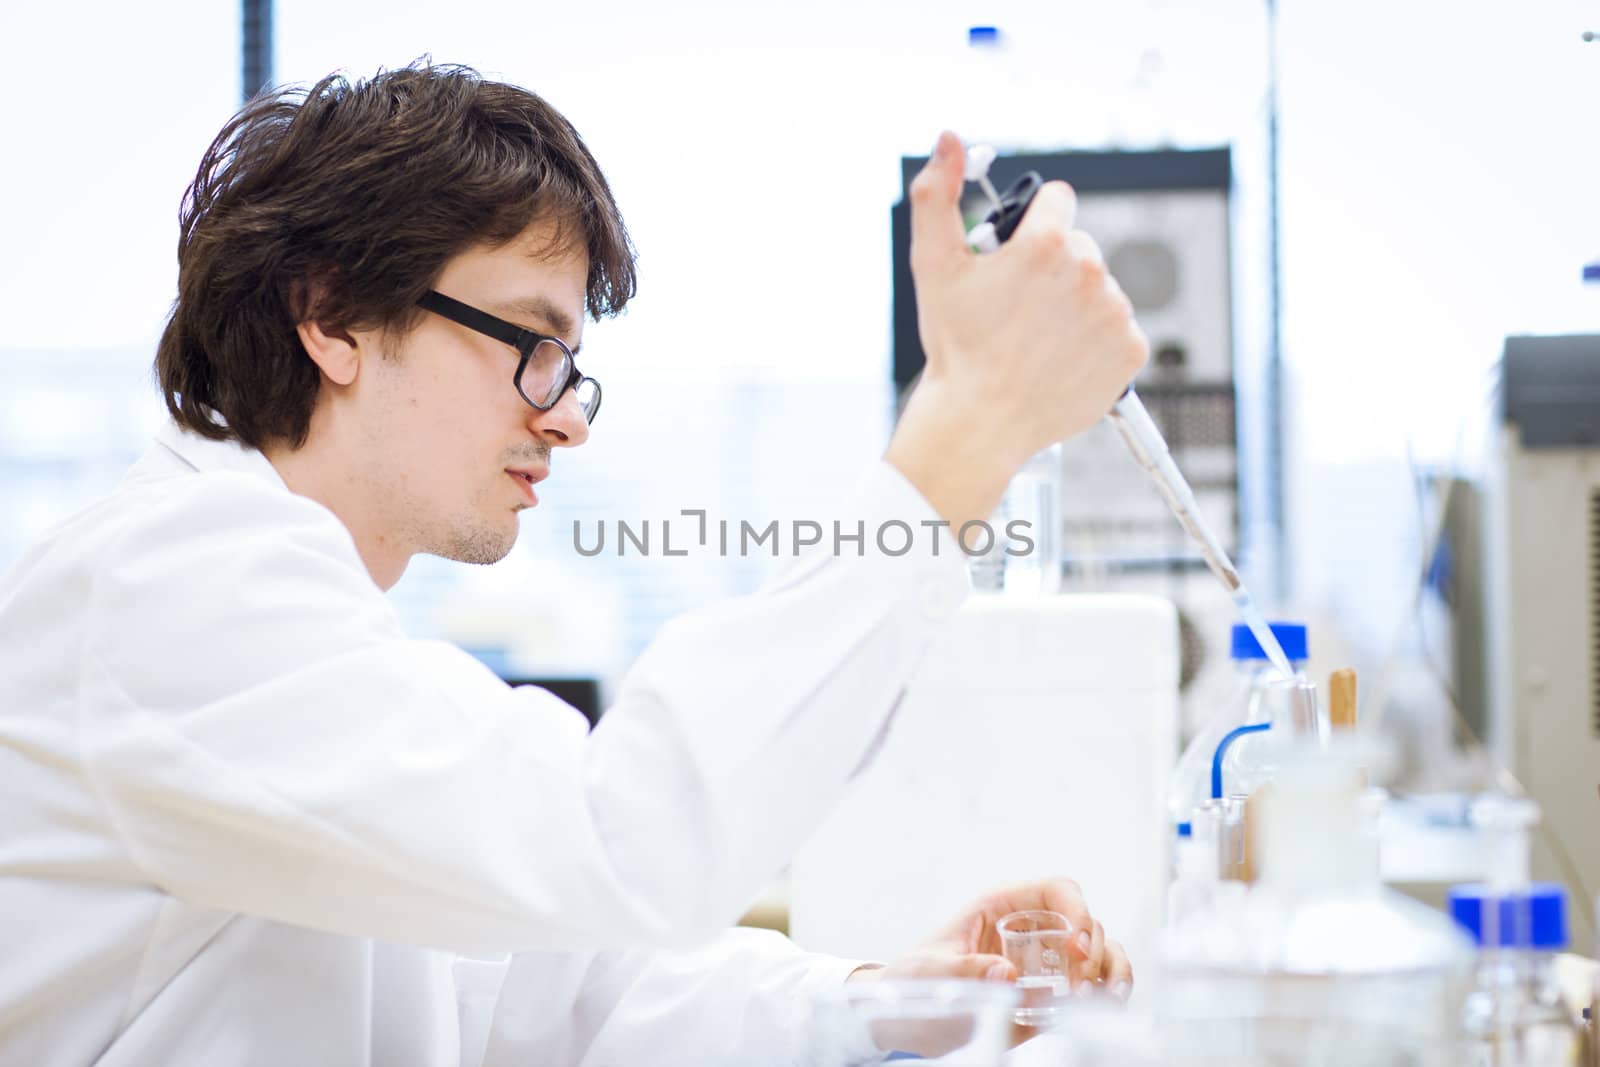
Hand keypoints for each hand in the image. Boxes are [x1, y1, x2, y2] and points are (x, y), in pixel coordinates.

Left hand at [846, 879, 1132, 1055]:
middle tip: (1076, 985)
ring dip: (1111, 972)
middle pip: (1085, 922)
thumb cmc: (914, 982)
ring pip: (1099, 953)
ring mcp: (1042, 962)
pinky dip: (1108, 994)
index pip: (1055, 890)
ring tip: (1102, 998)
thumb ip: (967, 971)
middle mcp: (1029, 930)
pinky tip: (1103, 1007)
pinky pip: (1092, 987)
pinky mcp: (1048, 995)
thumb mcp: (932, 973)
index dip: (1076, 908)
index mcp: (1000, 907)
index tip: (1077, 945)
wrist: (906, 1020)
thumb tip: (1006, 975)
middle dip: (1093, 952)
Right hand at [885, 133, 1147, 531]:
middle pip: (1079, 247)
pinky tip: (1062, 358)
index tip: (1017, 258)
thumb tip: (948, 139)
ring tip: (1037, 339)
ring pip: (1099, 289)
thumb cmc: (956, 346)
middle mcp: (1090, 272)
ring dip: (1074, 306)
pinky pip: (1119, 330)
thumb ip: (935, 194)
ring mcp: (1115, 313)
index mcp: (1047, 243)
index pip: (1057, 201)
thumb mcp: (932, 265)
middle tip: (1017, 309)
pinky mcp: (1131, 350)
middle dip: (1052, 269)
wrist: (980, 422)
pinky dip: (1096, 342)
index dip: (1031, 228)